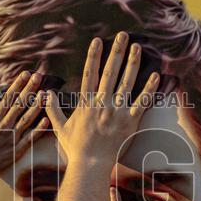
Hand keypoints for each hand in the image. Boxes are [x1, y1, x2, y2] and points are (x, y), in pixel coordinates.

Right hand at [0, 72, 47, 179]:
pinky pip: (30, 138)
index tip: (26, 73)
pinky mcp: (17, 150)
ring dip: (36, 106)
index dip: (18, 84)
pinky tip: (46, 120)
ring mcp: (11, 138)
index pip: (8, 97)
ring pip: (26, 119)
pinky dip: (38, 129)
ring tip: (45, 94)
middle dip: (29, 89)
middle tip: (38, 77)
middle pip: (19, 104)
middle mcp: (4, 125)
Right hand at [44, 32, 157, 164]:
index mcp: (86, 103)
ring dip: (132, 63)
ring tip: (137, 47)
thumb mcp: (60, 127)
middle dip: (116, 52)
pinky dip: (149, 88)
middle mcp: (102, 103)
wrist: (90, 165)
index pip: (90, 74)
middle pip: (110, 72)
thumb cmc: (75, 148)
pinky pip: (142, 102)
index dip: (94, 56)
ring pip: (126, 82)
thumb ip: (53, 108)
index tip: (98, 41)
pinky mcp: (130, 122)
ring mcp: (117, 111)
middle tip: (122, 35)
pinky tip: (156, 74)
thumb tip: (44, 94)